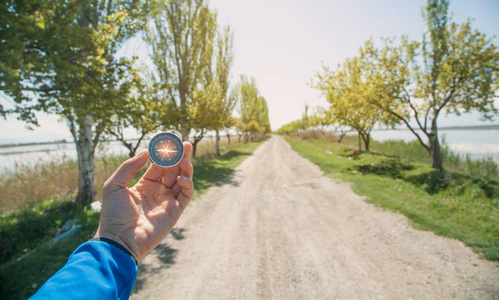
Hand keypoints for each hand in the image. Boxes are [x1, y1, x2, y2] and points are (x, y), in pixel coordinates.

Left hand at [94, 142, 193, 262]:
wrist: (120, 239)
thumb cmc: (114, 214)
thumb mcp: (114, 185)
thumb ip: (129, 167)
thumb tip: (145, 152)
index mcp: (143, 186)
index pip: (157, 166)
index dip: (163, 154)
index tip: (168, 142)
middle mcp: (157, 192)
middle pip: (172, 170)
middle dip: (179, 156)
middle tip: (185, 144)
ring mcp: (167, 201)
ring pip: (182, 179)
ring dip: (185, 167)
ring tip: (185, 157)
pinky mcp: (175, 211)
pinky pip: (186, 194)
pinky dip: (188, 183)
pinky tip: (181, 177)